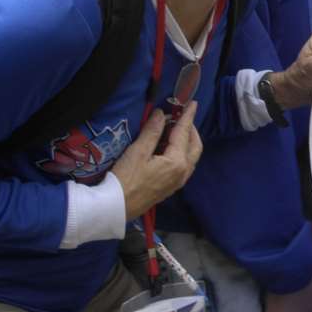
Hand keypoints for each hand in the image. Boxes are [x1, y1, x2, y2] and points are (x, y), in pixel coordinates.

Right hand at [111, 106, 201, 220]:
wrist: (117, 208)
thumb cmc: (126, 179)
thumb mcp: (138, 152)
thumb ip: (152, 132)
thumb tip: (161, 114)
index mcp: (177, 162)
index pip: (184, 133)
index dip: (187, 116)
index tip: (192, 103)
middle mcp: (183, 172)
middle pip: (195, 146)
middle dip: (191, 130)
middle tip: (181, 117)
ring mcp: (178, 182)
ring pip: (191, 157)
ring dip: (187, 141)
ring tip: (174, 129)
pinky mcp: (171, 187)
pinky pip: (184, 165)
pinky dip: (181, 152)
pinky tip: (168, 147)